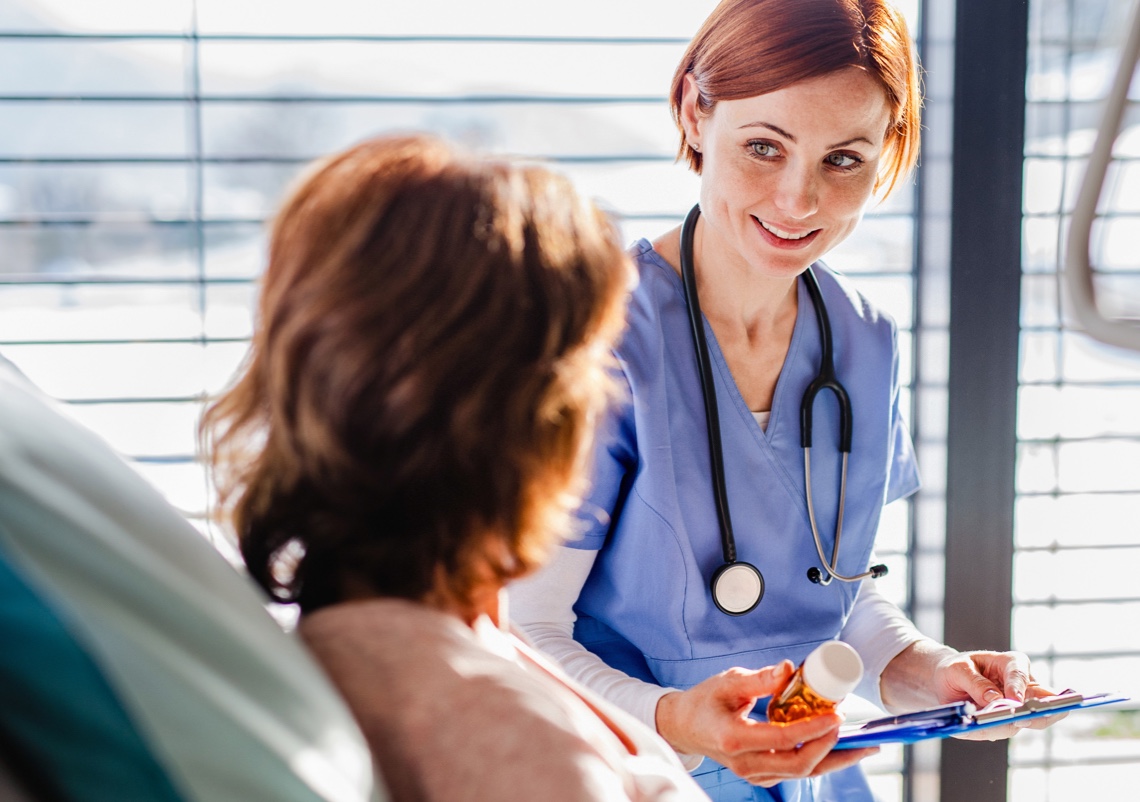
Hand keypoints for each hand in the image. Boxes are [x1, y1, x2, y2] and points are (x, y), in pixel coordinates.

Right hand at [655, 662, 877, 786]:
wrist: (684, 727)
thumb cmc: (705, 702)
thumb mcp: (728, 682)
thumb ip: (760, 679)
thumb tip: (789, 669)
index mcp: (733, 739)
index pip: (781, 739)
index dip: (811, 729)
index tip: (834, 713)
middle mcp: (745, 764)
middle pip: (798, 765)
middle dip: (831, 747)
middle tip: (849, 725)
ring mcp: (754, 774)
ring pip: (803, 773)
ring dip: (835, 758)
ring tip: (864, 744)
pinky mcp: (763, 775)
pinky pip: (798, 771)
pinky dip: (822, 759)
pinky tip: (841, 747)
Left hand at [929, 650, 1069, 740]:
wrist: (948, 681)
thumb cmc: (957, 669)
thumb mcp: (958, 669)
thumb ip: (976, 683)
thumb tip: (995, 700)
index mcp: (1012, 663)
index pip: (1021, 675)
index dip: (1018, 688)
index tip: (1014, 701)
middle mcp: (1022, 685)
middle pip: (1043, 701)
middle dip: (1038, 714)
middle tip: (1020, 721)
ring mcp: (1019, 706)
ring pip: (1023, 722)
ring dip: (1001, 726)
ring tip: (978, 727)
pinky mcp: (1010, 722)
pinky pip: (1004, 730)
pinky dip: (989, 731)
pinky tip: (971, 729)